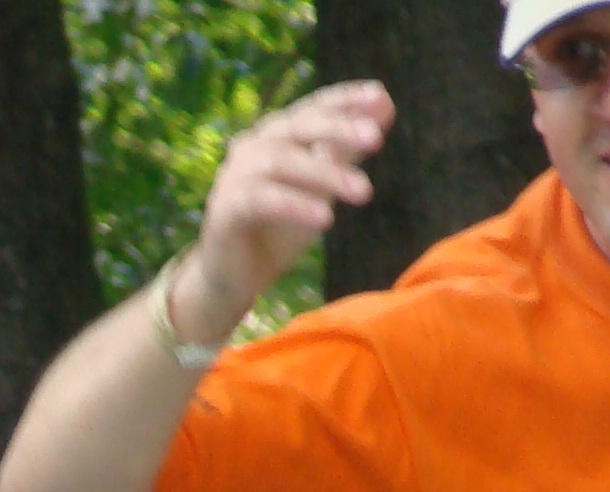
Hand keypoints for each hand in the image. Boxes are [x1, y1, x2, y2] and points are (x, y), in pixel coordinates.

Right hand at [193, 81, 393, 325]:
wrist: (234, 278)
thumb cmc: (279, 228)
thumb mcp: (322, 187)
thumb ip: (347, 148)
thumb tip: (384, 104)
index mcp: (276, 134)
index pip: (313, 107)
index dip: (345, 99)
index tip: (380, 96)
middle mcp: (253, 146)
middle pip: (298, 126)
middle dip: (339, 129)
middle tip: (376, 140)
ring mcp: (235, 175)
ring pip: (282, 162)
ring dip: (326, 174)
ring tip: (363, 193)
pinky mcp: (225, 209)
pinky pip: (263, 200)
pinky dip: (296, 206)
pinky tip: (326, 219)